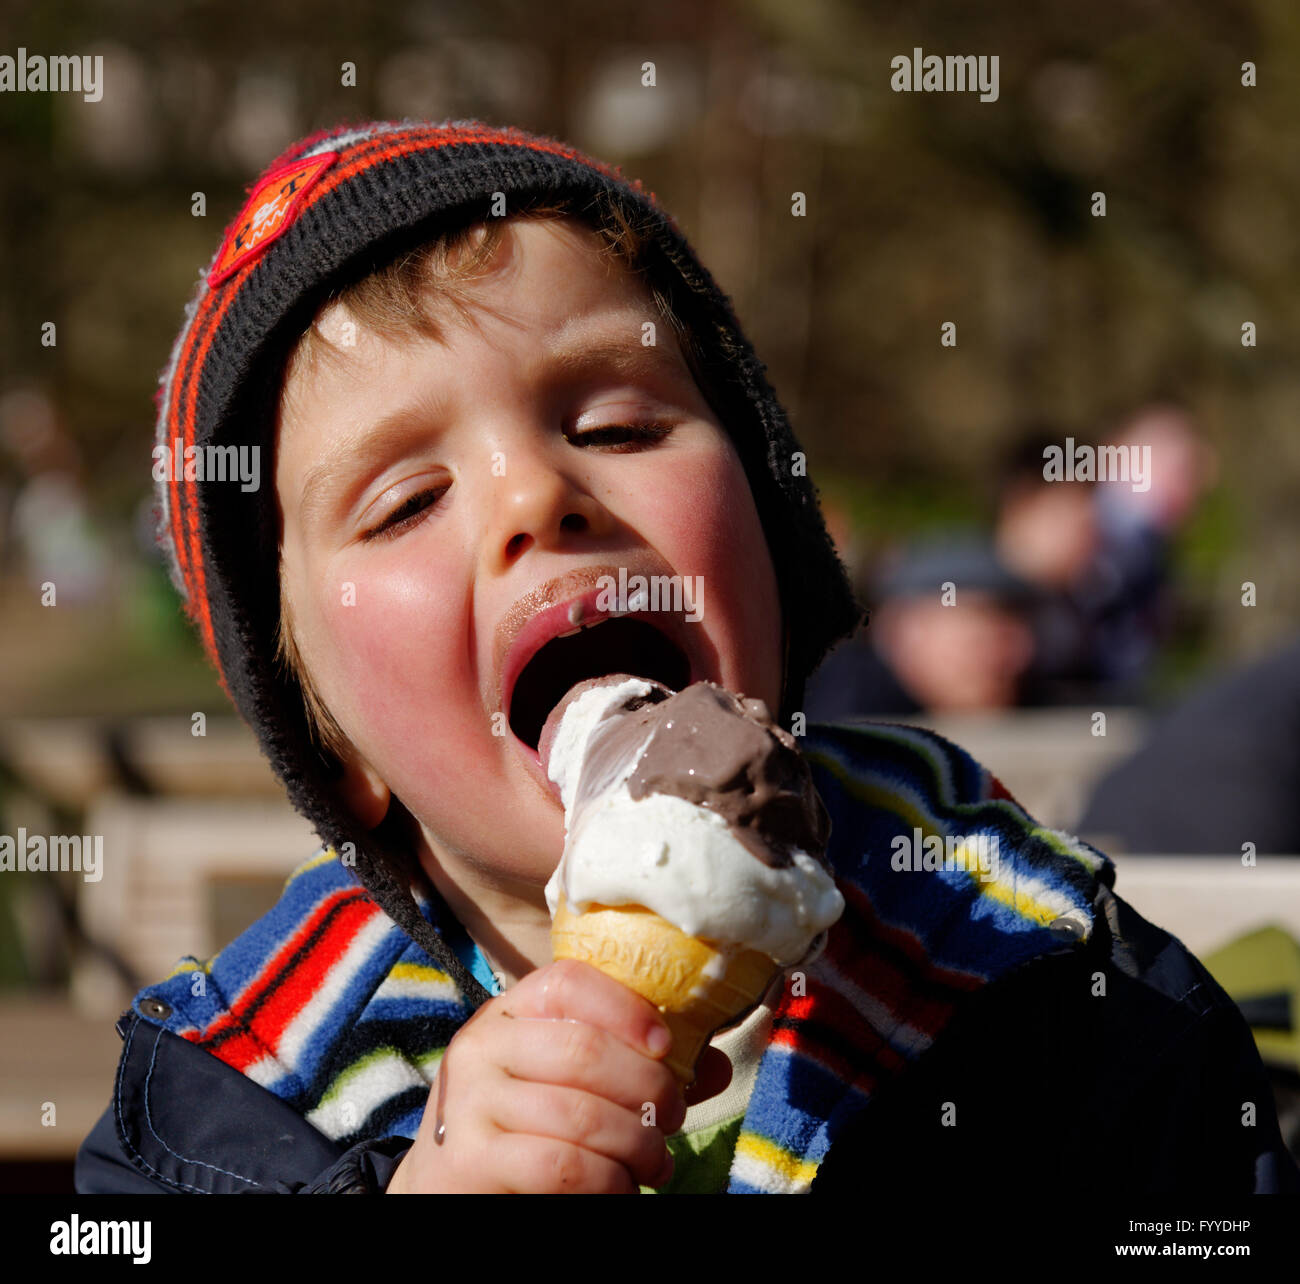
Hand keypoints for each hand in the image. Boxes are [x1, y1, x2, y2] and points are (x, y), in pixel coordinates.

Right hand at [386, 959, 721, 1192]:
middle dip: (647, 1088)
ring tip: (655, 1163)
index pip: (569, 981)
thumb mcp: (568, 1082)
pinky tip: (622, 1188)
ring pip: (581, 1114)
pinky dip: (609, 1181)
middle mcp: (483, 1045)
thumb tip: (714, 1065)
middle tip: (671, 1118)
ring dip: (637, 1145)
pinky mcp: (471, 1158)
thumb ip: (636, 1066)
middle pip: (584, 1050)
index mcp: (511, 1011)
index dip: (626, 1007)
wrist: (444, 1188)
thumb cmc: (524, 1125)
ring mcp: (471, 1101)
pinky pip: (563, 1166)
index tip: (665, 1046)